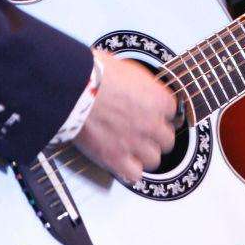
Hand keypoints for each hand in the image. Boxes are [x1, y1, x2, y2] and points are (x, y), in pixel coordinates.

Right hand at [75, 50, 177, 183]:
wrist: (72, 86)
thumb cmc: (94, 72)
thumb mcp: (127, 69)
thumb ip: (142, 86)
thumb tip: (142, 90)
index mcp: (157, 99)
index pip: (173, 112)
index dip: (160, 113)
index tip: (153, 114)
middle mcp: (151, 123)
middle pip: (167, 139)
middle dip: (155, 135)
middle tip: (141, 130)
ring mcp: (135, 143)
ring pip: (154, 159)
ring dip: (143, 153)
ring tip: (131, 146)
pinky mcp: (116, 159)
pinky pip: (135, 175)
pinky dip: (129, 169)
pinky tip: (122, 160)